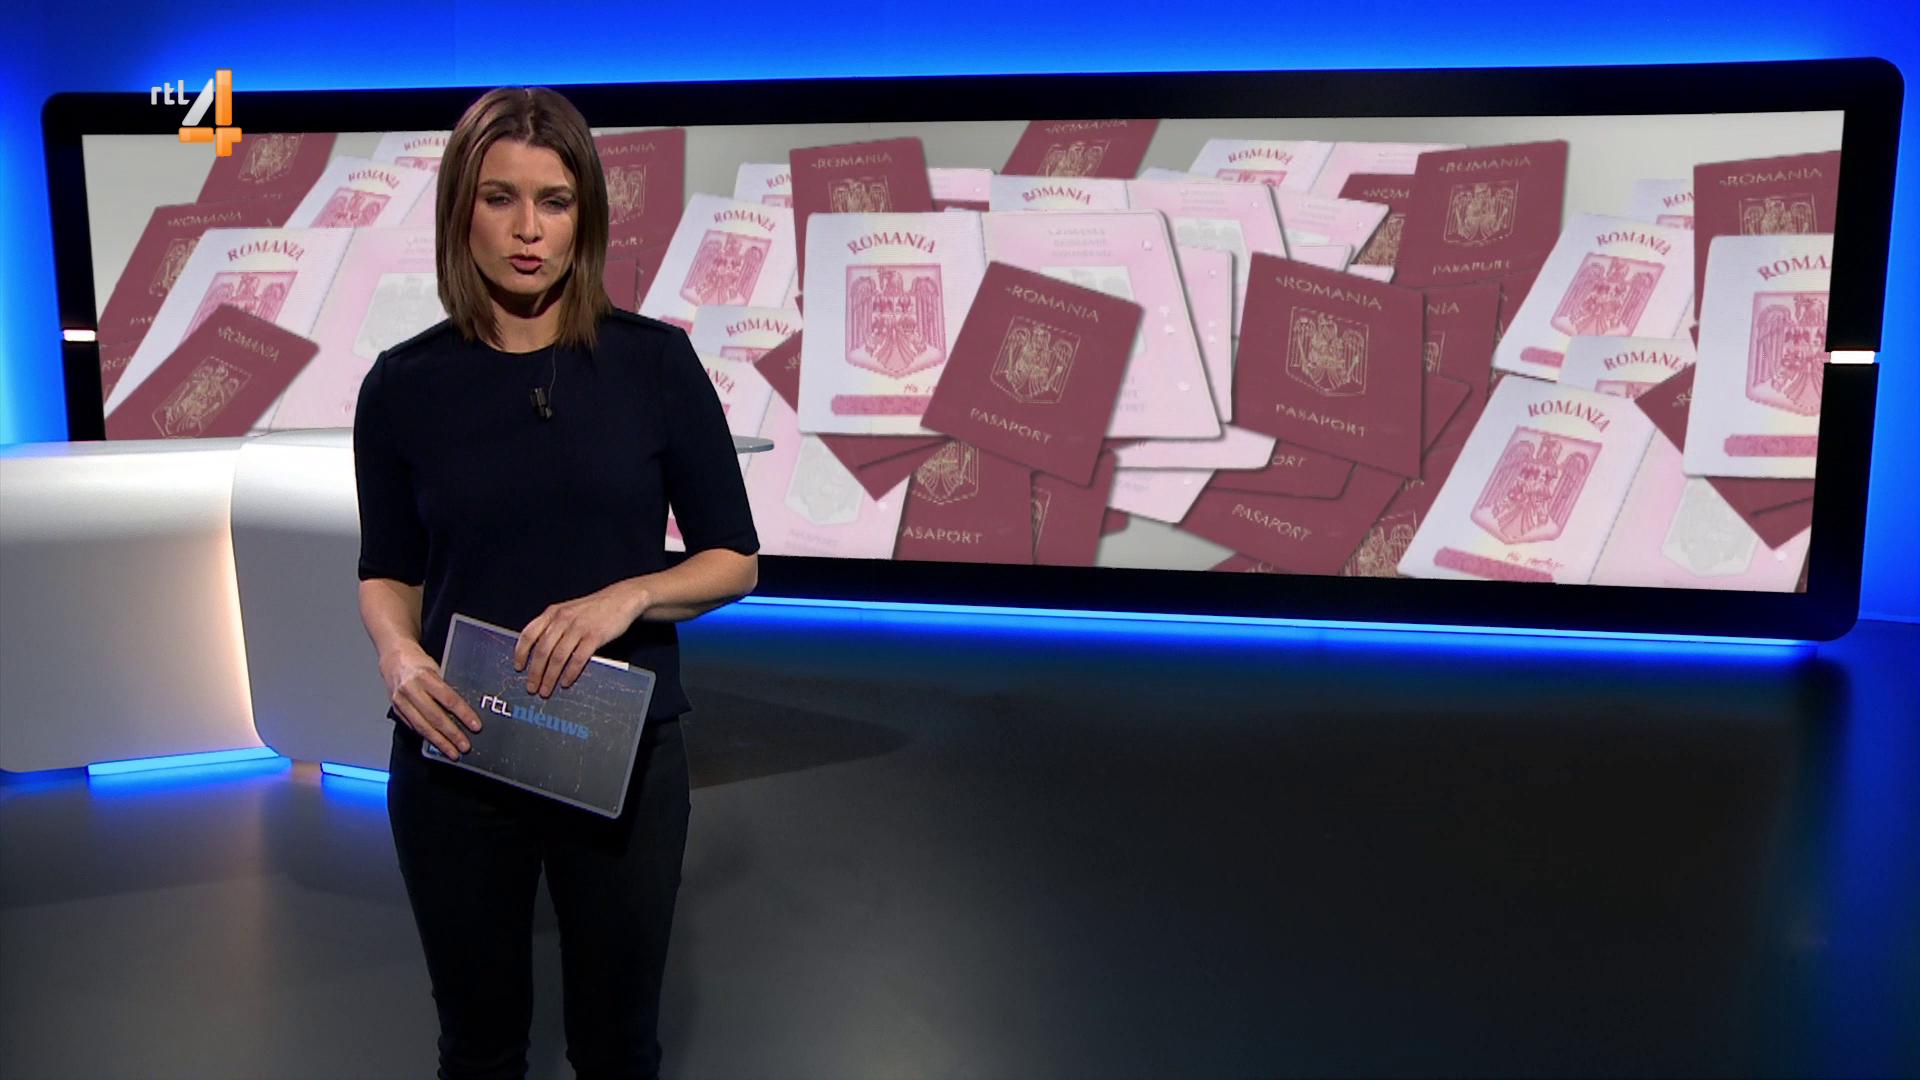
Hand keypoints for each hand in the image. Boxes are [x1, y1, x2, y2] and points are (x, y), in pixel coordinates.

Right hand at [381, 646, 482, 759]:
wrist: (393, 656)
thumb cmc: (418, 662)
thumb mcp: (436, 668)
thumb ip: (447, 686)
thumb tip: (466, 707)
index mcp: (424, 676)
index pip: (448, 699)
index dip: (463, 714)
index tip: (475, 726)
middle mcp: (411, 689)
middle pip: (435, 716)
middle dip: (452, 734)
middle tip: (465, 745)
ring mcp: (401, 701)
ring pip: (422, 726)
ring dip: (439, 742)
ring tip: (452, 752)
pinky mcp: (396, 709)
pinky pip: (413, 726)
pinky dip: (426, 737)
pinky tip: (436, 744)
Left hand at [514, 583, 648, 698]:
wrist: (622, 599)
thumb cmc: (595, 608)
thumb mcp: (568, 611)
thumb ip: (554, 626)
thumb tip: (540, 652)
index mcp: (553, 613)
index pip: (529, 634)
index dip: (521, 653)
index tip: (518, 667)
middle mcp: (562, 619)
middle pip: (542, 650)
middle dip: (534, 672)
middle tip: (531, 687)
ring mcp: (578, 628)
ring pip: (557, 657)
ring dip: (549, 677)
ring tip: (546, 690)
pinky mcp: (594, 636)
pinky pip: (578, 659)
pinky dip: (570, 673)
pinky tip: (566, 682)